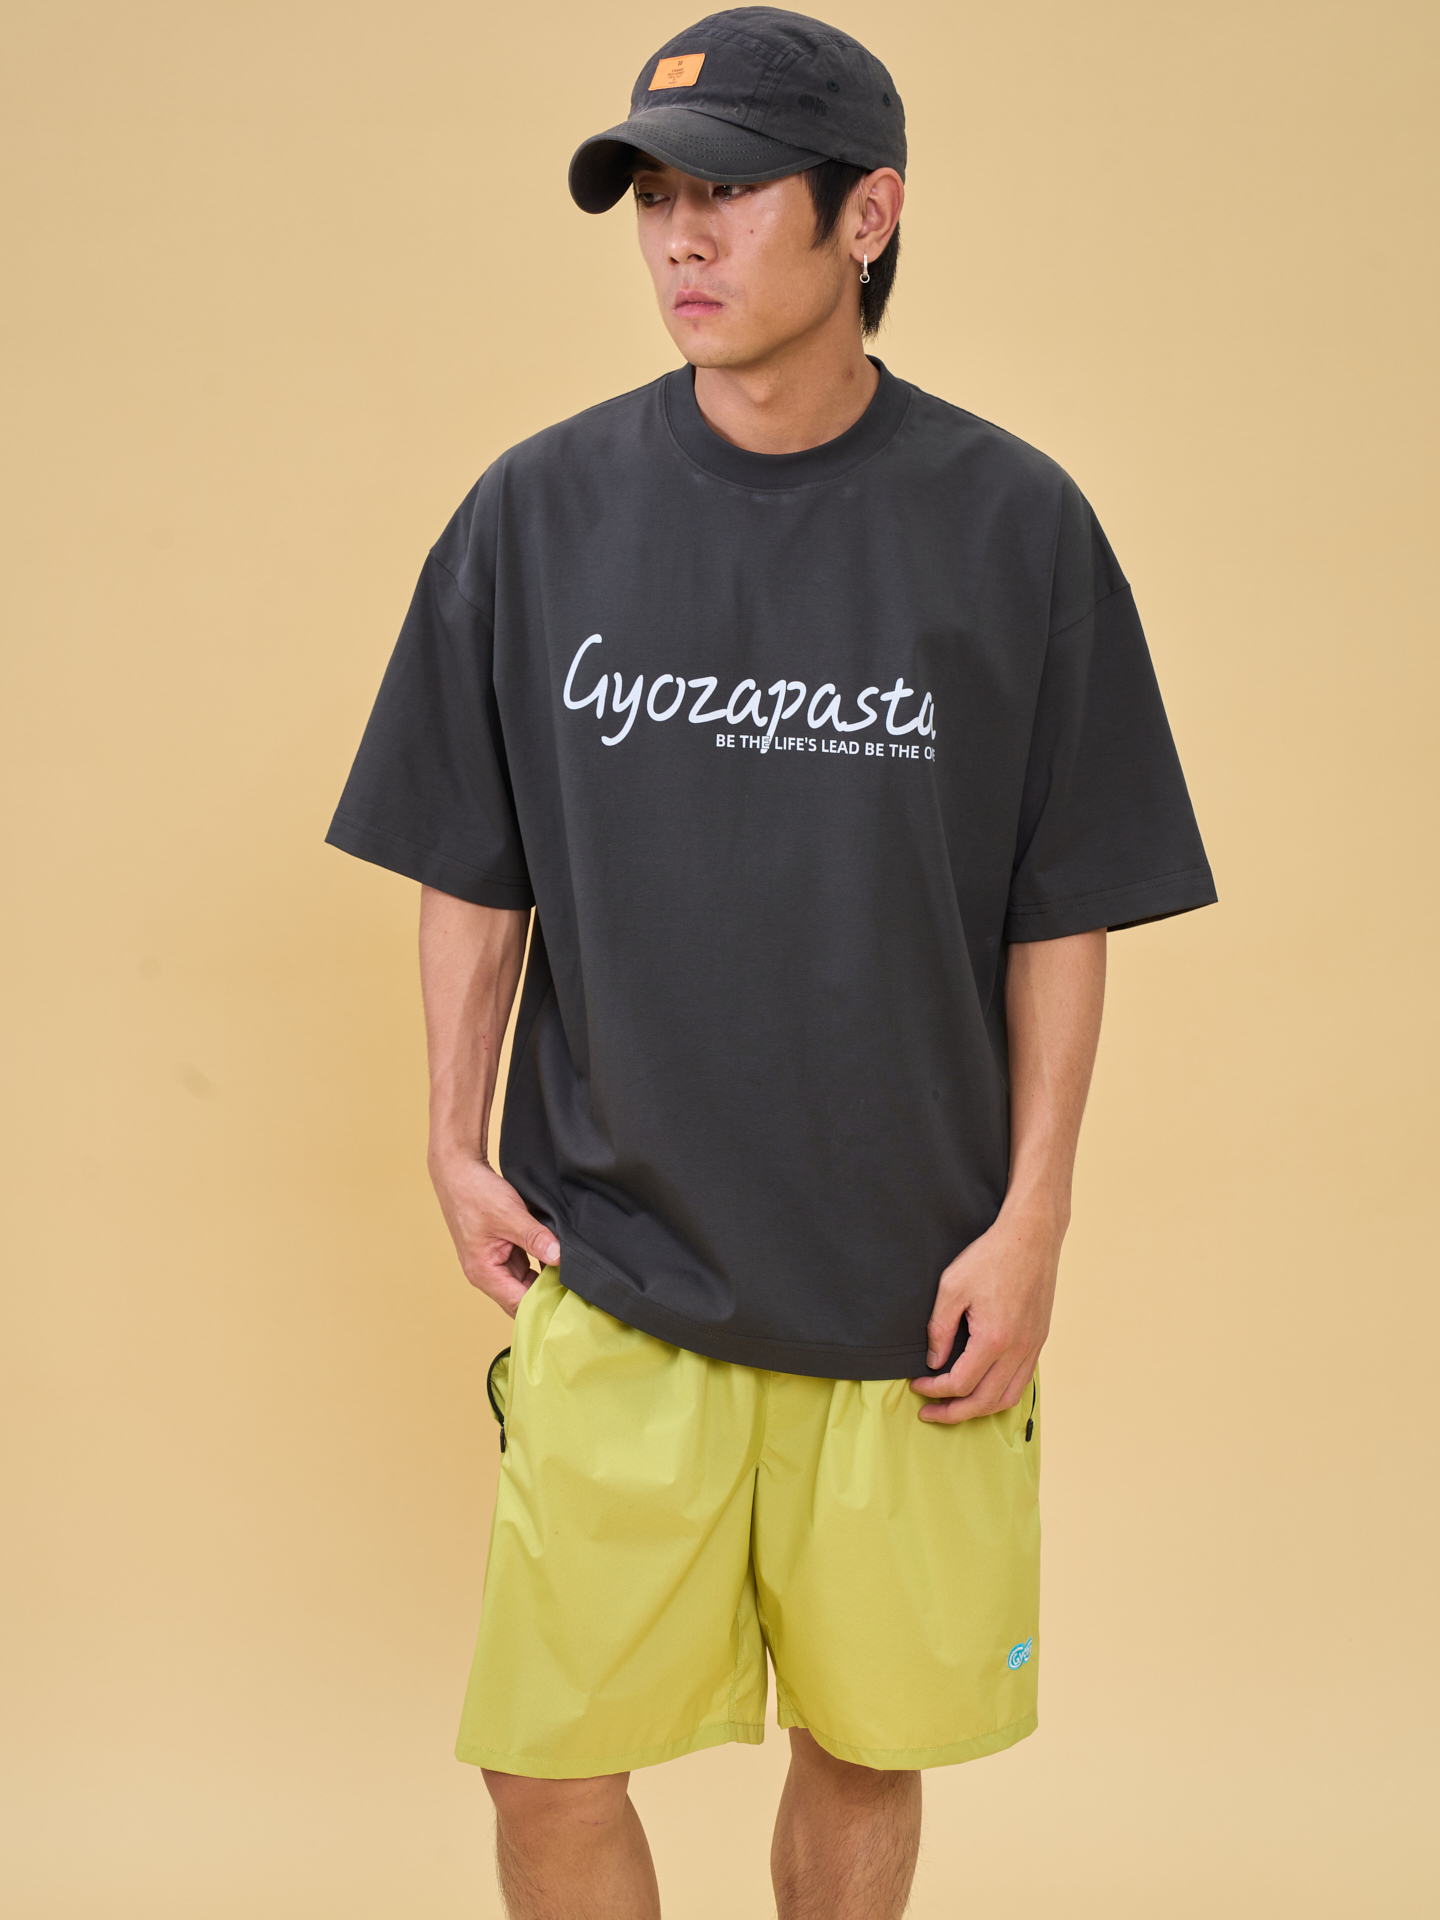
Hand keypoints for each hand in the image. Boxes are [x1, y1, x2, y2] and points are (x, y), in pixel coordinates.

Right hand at [427, 1149, 561, 1315]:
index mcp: (483, 1272)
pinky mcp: (500, 1251)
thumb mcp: (510, 1215)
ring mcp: (493, 1263)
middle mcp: (486, 1274)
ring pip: (524, 1283)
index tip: (571, 1301)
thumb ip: (535, 1238)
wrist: (458, 1171)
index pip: (518, 1304)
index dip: (544, 1305)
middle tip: (577, 1291)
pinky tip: (558, 1260)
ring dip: (544, 1280)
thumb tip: (559, 1257)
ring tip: (572, 1278)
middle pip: (521, 1298)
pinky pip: (523, 1267)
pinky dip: (539, 1265)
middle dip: (546, 1296)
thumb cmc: (475, 1193)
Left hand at [908, 1202, 1063, 1422]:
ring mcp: (1032, 1347)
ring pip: (1007, 1398)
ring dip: (979, 1410)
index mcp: (993, 1339)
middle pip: (984, 1401)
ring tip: (955, 1407)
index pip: (960, 1383)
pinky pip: (1022, 1382)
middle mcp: (1017, 1350)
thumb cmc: (990, 1257)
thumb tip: (934, 1362)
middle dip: (953, 1412)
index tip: (916, 1385)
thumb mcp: (951, 1287)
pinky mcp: (1039, 1341)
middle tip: (930, 1412)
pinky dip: (1000, 1394)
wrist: (1031, 1237)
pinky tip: (983, 1388)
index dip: (934, 1390)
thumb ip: (939, 1329)